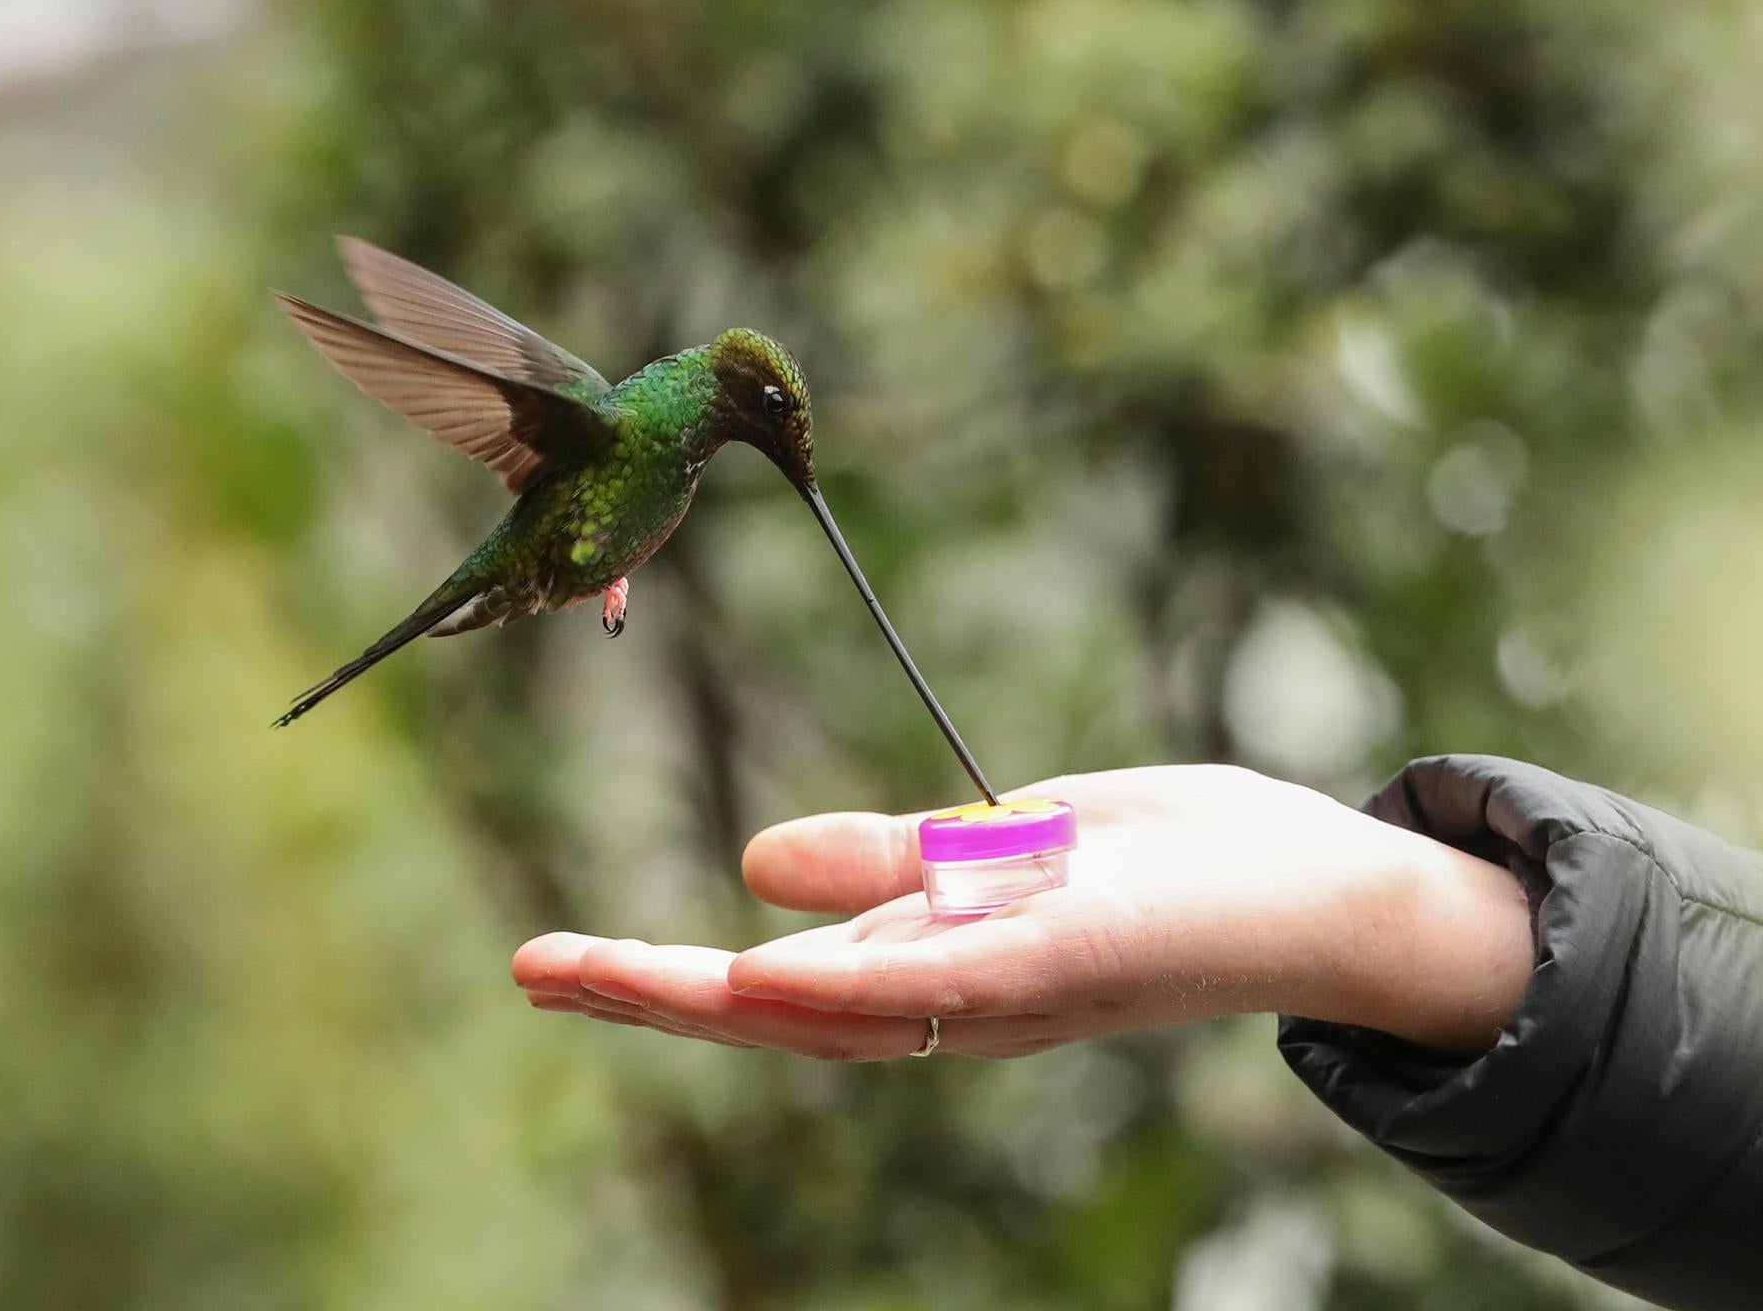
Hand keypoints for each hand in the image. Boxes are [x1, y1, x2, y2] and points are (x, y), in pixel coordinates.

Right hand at [512, 766, 1533, 1059]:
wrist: (1327, 894)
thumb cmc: (1174, 868)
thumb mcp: (1009, 845)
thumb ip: (891, 860)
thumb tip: (751, 863)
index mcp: (930, 967)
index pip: (770, 982)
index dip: (656, 978)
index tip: (553, 960)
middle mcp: (950, 1000)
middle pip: (773, 1011)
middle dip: (645, 996)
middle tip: (529, 971)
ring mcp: (1001, 992)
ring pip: (833, 1008)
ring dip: (708, 999)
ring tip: (595, 975)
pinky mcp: (1062, 963)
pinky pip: (939, 988)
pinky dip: (846, 988)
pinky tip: (760, 975)